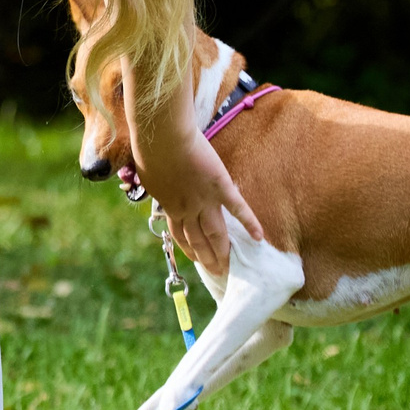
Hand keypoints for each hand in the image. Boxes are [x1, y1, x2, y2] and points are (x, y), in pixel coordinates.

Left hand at [132, 123, 261, 271]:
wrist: (162, 137)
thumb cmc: (151, 149)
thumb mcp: (150, 175)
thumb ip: (159, 185)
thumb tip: (160, 185)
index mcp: (170, 205)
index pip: (181, 235)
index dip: (189, 249)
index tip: (195, 261)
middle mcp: (187, 209)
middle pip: (198, 240)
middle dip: (207, 258)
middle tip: (216, 272)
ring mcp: (205, 199)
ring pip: (215, 232)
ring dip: (222, 251)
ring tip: (229, 267)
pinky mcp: (220, 186)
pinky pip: (237, 208)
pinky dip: (250, 223)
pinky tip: (259, 237)